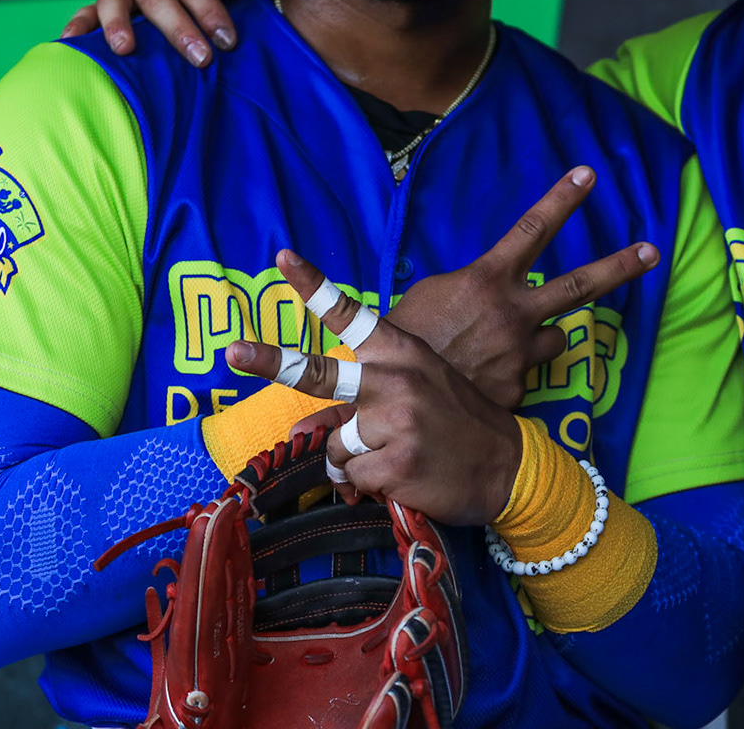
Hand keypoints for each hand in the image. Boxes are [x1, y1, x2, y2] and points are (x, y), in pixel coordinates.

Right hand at [59, 0, 263, 66]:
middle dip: (177, 28)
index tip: (227, 39)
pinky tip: (72, 41)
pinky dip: (78, 24)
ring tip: (127, 49)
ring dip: (120, 26)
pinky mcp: (104, 3)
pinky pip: (87, 12)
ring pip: (113, 0)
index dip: (207, 8)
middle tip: (200, 58)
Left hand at [232, 249, 522, 525]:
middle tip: (233, 351)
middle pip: (319, 373)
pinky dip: (370, 485)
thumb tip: (300, 430)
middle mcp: (396, 380)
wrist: (510, 465)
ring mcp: (397, 420)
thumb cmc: (459, 424)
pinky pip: (353, 476)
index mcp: (402, 352)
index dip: (314, 286)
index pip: (351, 316)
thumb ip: (368, 394)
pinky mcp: (397, 462)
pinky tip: (403, 477)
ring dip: (356, 459)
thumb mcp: (424, 386)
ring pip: (335, 444)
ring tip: (396, 457)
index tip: (282, 258)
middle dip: (270, 360)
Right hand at [392, 167, 659, 405]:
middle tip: (651, 252)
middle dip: (620, 266)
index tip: (588, 175)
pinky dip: (509, 376)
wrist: (396, 398)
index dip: (562, 199)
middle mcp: (515, 312)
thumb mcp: (430, 295)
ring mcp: (521, 352)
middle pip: (580, 285)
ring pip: (557, 338)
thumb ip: (466, 287)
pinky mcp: (519, 388)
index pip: (533, 229)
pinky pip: (525, 376)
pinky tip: (479, 383)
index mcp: (488, 279)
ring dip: (542, 338)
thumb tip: (481, 290)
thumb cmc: (406, 337)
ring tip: (504, 348)